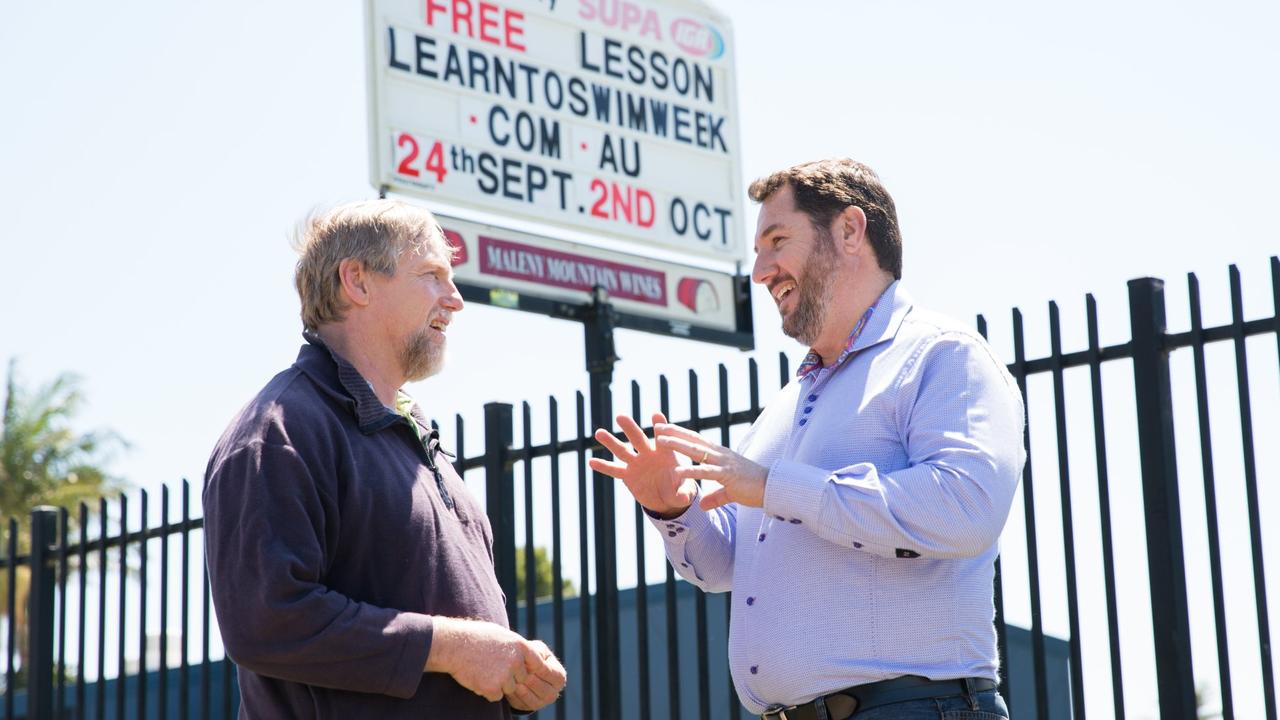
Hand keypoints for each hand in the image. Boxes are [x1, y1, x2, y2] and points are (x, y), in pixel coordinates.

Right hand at [425, 618, 533, 701]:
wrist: (454, 645)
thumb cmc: (475, 636)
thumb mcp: (501, 634)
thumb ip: (515, 647)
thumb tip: (525, 655)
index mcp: (520, 646)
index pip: (537, 663)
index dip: (530, 668)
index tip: (526, 671)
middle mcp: (516, 661)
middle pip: (521, 679)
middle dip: (509, 678)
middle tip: (492, 667)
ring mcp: (505, 675)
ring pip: (508, 689)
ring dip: (497, 685)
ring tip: (482, 671)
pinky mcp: (493, 688)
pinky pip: (496, 696)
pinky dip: (487, 691)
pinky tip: (477, 678)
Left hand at [506, 640, 565, 710]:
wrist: (521, 667)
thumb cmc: (532, 656)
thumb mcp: (537, 650)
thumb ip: (536, 654)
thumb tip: (533, 664)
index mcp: (559, 676)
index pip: (555, 676)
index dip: (541, 669)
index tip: (529, 662)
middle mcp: (554, 692)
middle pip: (545, 690)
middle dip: (530, 680)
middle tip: (518, 671)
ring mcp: (542, 702)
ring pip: (534, 699)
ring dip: (522, 689)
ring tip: (513, 678)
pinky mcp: (528, 707)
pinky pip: (522, 704)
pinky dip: (515, 695)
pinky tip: (509, 685)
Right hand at [589, 413, 696, 517]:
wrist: (666, 498)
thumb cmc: (679, 490)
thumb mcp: (683, 493)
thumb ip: (682, 493)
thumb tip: (681, 498)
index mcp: (665, 454)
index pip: (663, 438)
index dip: (660, 426)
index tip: (656, 414)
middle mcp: (649, 454)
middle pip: (638, 439)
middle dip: (630, 428)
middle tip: (621, 416)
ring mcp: (636, 463)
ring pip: (622, 450)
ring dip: (611, 442)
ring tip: (599, 433)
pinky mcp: (627, 475)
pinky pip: (614, 470)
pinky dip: (604, 466)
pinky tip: (591, 462)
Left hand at [654, 423, 768, 510]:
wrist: (773, 489)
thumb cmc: (754, 488)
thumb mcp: (731, 493)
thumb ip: (716, 497)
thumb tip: (703, 504)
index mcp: (721, 455)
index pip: (697, 440)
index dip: (681, 433)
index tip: (666, 428)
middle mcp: (721, 454)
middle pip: (693, 440)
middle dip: (674, 433)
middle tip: (657, 427)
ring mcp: (724, 463)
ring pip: (696, 451)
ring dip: (677, 444)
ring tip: (660, 441)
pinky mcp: (728, 475)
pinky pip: (706, 472)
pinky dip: (691, 471)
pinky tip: (677, 472)